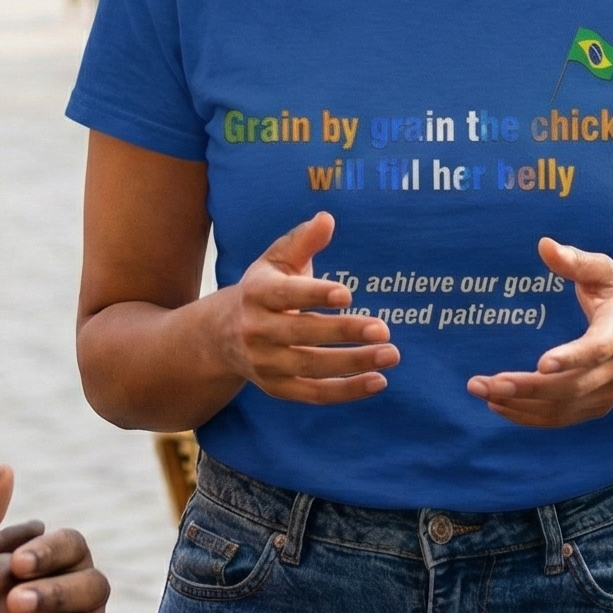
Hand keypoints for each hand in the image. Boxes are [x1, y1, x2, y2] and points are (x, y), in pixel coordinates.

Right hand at [216, 213, 398, 404]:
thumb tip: (327, 219)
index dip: (315, 295)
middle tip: (384, 329)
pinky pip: (314, 393)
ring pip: (312, 366)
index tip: (347, 294)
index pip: (287, 295)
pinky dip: (347, 391)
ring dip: (353, 363)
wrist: (222, 335)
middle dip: (344, 332)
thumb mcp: (276, 260)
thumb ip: (303, 240)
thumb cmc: (263, 289)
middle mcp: (257, 330)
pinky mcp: (277, 388)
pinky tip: (378, 380)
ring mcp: (265, 363)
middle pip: (302, 333)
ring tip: (391, 354)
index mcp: (258, 293)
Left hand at [466, 238, 612, 427]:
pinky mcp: (597, 406)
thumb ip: (577, 261)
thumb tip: (544, 245)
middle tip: (488, 383)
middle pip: (572, 386)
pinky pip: (561, 418)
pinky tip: (500, 405)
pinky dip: (529, 417)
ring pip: (563, 408)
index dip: (572, 358)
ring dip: (521, 405)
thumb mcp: (608, 272)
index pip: (598, 348)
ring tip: (483, 392)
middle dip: (528, 388)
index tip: (542, 363)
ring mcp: (607, 392)